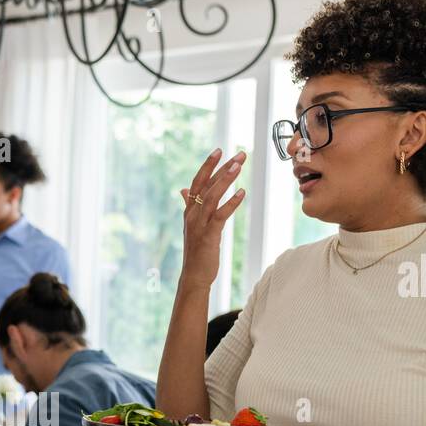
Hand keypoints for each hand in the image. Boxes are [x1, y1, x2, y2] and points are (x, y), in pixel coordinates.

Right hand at [178, 149, 246, 290]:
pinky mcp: (208, 235)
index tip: (219, 150)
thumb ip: (189, 205)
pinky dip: (231, 203)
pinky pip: (220, 215)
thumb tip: (183, 190)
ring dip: (226, 179)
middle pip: (206, 185)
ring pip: (212, 196)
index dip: (207, 166)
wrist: (194, 275)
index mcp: (189, 210)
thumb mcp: (193, 225)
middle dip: (222, 167)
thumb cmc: (197, 251)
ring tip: (239, 166)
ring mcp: (199, 224)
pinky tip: (242, 193)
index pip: (197, 182)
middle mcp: (192, 214)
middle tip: (240, 153)